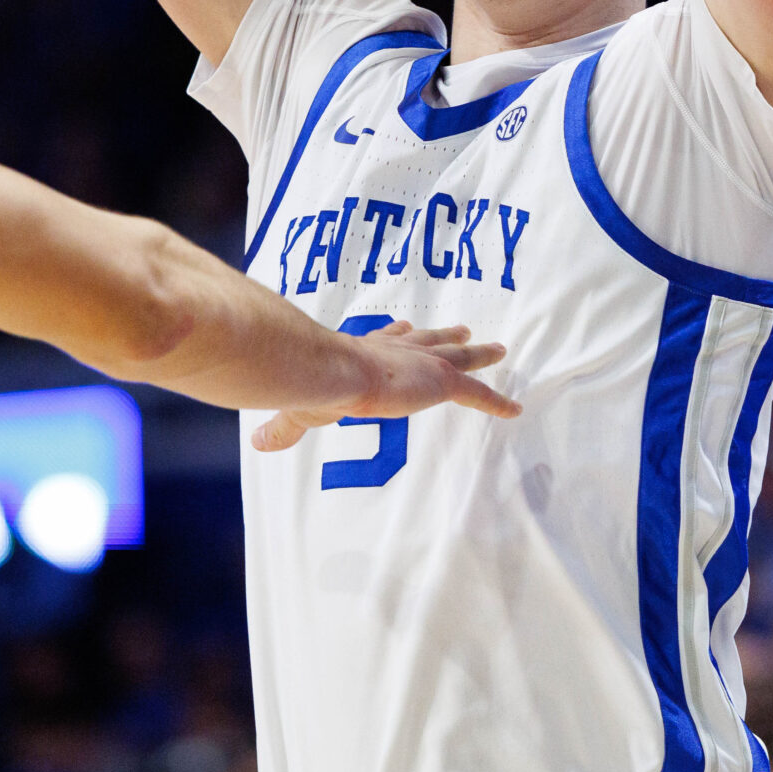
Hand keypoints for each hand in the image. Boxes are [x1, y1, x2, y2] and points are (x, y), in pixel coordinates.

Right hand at [250, 321, 519, 452]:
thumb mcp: (301, 409)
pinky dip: (496, 402)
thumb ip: (285, 429)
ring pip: (459, 357)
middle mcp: (397, 351)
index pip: (386, 340)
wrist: (333, 373)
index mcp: (366, 352)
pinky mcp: (441, 381)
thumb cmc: (316, 386)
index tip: (403, 326)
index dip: (397, 335)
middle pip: (428, 340)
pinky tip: (515, 409)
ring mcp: (422, 364)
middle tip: (463, 329)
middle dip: (445, 335)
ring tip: (498, 348)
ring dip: (479, 353)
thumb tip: (257, 445)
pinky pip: (478, 393)